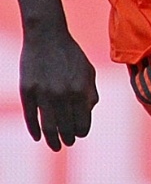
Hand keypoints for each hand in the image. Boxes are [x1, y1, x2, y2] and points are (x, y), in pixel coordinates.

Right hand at [19, 26, 97, 150]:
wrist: (47, 37)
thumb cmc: (71, 55)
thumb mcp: (88, 72)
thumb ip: (90, 93)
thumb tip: (88, 113)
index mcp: (81, 91)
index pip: (82, 121)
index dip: (81, 131)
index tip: (79, 135)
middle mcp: (62, 94)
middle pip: (65, 127)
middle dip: (68, 138)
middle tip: (68, 143)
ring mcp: (43, 93)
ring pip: (48, 126)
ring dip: (52, 139)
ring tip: (55, 146)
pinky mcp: (27, 91)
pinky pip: (30, 116)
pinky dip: (34, 129)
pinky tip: (37, 137)